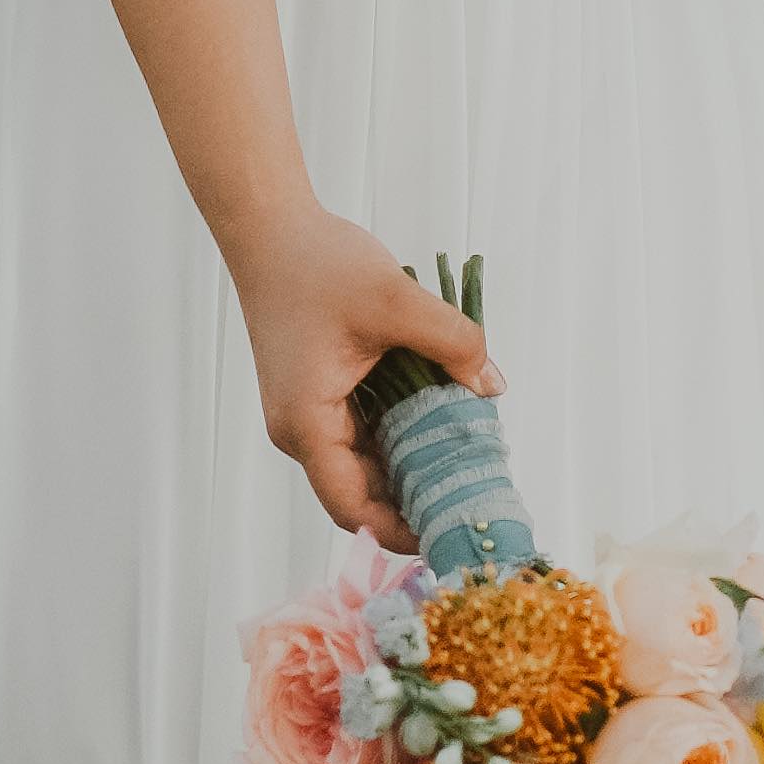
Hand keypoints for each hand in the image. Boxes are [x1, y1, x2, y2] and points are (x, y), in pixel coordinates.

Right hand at [233, 212, 498, 542]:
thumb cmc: (318, 265)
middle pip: (361, 493)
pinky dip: (400, 437)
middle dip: (414, 501)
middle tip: (472, 500)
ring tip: (467, 466)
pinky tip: (442, 425)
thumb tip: (491, 387)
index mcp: (307, 425)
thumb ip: (451, 343)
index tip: (449, 533)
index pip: (354, 508)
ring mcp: (309, 415)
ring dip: (410, 467)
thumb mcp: (395, 300)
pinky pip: (363, 434)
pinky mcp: (320, 395)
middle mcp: (301, 431)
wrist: (271, 230)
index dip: (401, 530)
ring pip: (365, 464)